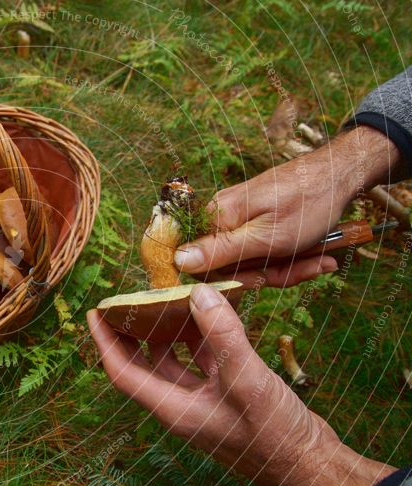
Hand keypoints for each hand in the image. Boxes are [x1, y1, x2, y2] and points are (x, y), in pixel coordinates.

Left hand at [87, 284, 393, 485]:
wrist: (312, 466)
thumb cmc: (276, 436)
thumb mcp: (247, 380)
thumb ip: (223, 335)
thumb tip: (198, 293)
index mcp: (173, 409)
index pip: (123, 372)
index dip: (105, 342)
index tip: (94, 312)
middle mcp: (181, 405)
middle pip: (141, 364)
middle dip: (130, 333)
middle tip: (125, 298)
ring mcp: (202, 401)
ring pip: (172, 361)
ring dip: (167, 332)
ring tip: (165, 298)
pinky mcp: (224, 396)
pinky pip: (202, 361)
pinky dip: (201, 338)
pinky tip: (209, 314)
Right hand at [174, 126, 400, 287]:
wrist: (342, 173)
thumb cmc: (307, 203)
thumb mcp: (266, 237)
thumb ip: (220, 251)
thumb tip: (176, 261)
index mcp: (219, 219)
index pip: (200, 263)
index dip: (230, 279)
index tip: (263, 280)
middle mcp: (223, 217)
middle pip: (230, 265)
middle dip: (268, 274)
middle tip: (301, 268)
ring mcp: (241, 219)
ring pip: (253, 261)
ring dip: (287, 267)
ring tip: (319, 259)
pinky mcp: (258, 220)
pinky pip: (265, 251)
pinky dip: (291, 257)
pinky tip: (318, 255)